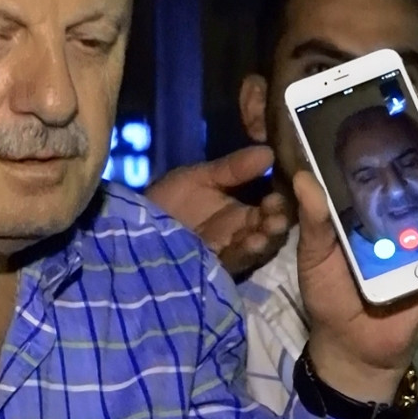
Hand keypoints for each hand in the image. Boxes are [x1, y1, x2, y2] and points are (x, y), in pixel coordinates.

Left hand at [145, 145, 290, 276]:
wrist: (135, 223)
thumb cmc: (169, 198)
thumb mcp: (201, 176)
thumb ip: (233, 168)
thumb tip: (269, 151)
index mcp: (243, 209)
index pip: (272, 206)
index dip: (281, 200)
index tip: (282, 191)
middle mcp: (241, 232)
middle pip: (270, 229)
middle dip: (277, 221)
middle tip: (278, 213)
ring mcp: (228, 250)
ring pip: (256, 248)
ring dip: (265, 239)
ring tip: (267, 229)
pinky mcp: (214, 267)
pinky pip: (234, 262)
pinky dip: (244, 253)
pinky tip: (251, 243)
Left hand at [297, 142, 417, 401]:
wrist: (354, 348)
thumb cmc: (329, 297)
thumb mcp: (312, 257)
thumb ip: (313, 221)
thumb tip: (303, 176)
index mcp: (360, 209)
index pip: (376, 167)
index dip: (386, 138)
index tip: (391, 106)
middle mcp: (394, 216)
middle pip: (417, 174)